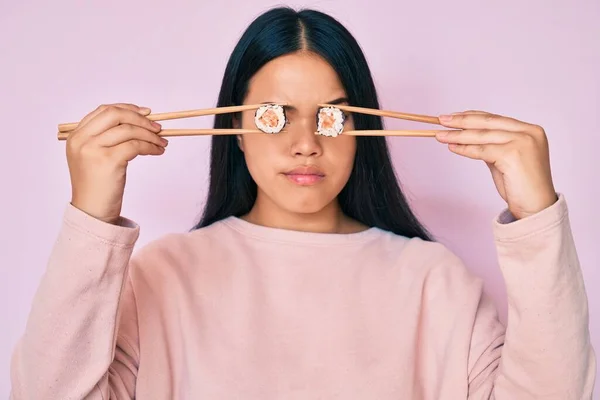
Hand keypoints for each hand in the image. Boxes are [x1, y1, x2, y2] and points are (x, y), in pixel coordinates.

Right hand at [66, 103, 167, 223]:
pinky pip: (135, 145)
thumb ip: (106, 138)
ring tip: (162, 142)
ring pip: (128, 130)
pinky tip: (158, 151)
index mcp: (76, 136)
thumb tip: (139, 120)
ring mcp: (92, 149)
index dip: (127, 108)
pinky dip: (150, 146)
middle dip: (140, 118)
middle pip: (115, 115)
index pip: (103, 110)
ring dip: (150, 134)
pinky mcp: (108, 161)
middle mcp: (81, 140)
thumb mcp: (95, 156)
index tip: (145, 112)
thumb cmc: (98, 186)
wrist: (92, 212)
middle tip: (157, 127)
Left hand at [435, 110, 557, 219]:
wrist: (536, 207)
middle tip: (442, 119)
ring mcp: (522, 142)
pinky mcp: (513, 154)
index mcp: (530, 130)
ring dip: (458, 135)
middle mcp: (529, 132)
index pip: (496, 118)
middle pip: (488, 123)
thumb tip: (467, 138)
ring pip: (482, 136)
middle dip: (462, 121)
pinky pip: (482, 150)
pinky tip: (452, 147)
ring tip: (440, 135)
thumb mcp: (505, 160)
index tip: (455, 116)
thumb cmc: (521, 187)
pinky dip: (465, 149)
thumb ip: (491, 147)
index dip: (473, 116)